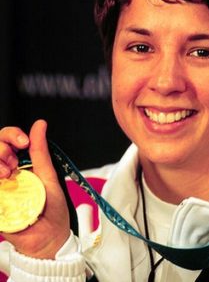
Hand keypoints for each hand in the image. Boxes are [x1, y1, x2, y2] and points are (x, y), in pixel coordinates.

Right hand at [0, 120, 69, 258]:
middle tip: (13, 161)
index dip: (10, 135)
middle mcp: (6, 173)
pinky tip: (1, 181)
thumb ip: (40, 151)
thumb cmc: (51, 208)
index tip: (23, 142)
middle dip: (1, 148)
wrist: (50, 237)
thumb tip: (40, 124)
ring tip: (7, 173)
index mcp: (21, 164)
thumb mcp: (48, 175)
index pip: (6, 140)